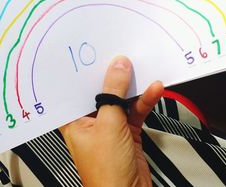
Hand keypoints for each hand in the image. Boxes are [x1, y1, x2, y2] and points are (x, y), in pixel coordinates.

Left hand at [59, 55, 163, 186]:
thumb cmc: (106, 172)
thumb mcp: (109, 124)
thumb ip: (113, 93)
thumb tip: (118, 68)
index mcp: (73, 120)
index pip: (76, 89)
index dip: (84, 71)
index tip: (94, 54)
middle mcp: (89, 122)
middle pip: (100, 92)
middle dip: (112, 76)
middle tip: (121, 58)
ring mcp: (109, 127)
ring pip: (120, 100)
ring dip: (133, 88)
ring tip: (141, 71)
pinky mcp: (127, 132)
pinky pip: (135, 111)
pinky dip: (145, 101)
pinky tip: (153, 90)